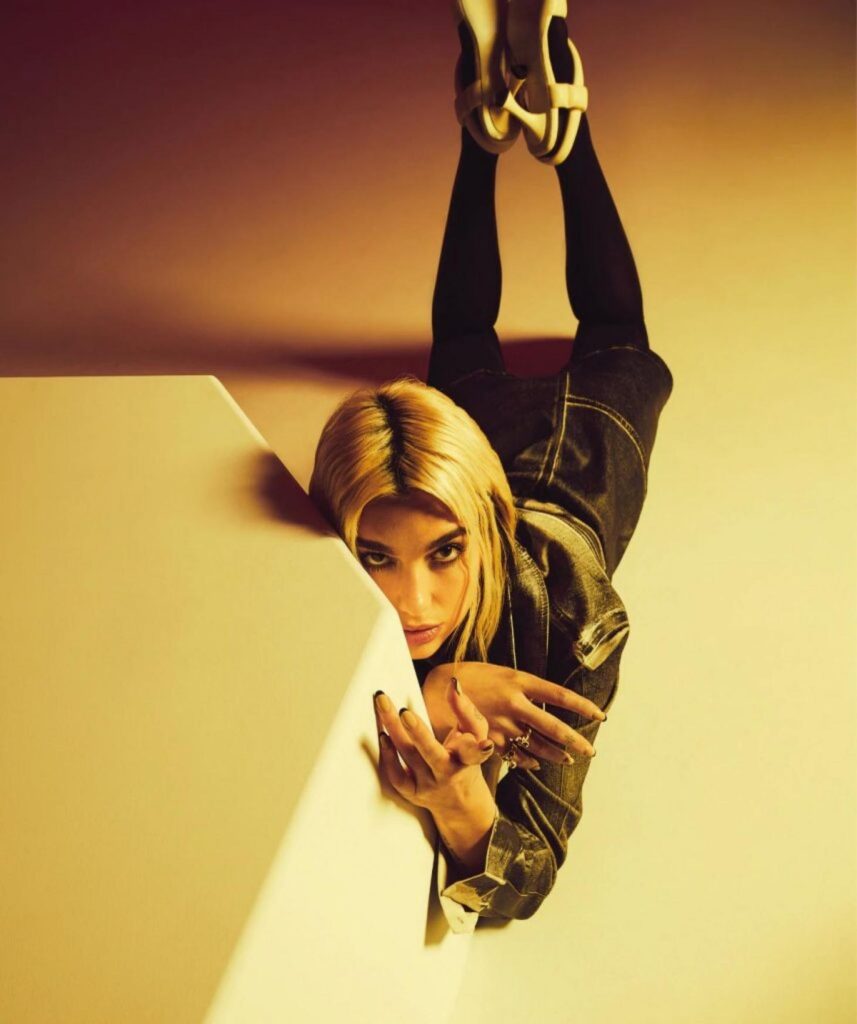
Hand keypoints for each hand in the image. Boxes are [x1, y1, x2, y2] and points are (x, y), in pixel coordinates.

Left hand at [372, 688, 495, 818]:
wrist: (459, 801)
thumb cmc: (464, 758)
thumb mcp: (474, 735)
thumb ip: (465, 710)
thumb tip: (453, 683)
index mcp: (469, 758)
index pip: (473, 750)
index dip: (471, 742)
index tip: (467, 732)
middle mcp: (449, 773)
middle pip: (432, 754)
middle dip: (418, 733)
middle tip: (404, 712)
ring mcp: (429, 785)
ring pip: (410, 758)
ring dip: (395, 733)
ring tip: (383, 708)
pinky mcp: (413, 793)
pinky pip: (398, 778)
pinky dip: (389, 758)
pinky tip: (383, 737)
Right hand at [422, 662, 605, 769]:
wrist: (437, 691)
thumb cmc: (471, 678)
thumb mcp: (501, 674)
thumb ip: (524, 689)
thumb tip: (546, 703)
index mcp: (520, 682)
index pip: (560, 696)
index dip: (583, 706)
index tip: (600, 715)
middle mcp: (515, 704)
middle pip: (554, 726)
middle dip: (576, 741)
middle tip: (591, 751)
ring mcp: (503, 724)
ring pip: (538, 745)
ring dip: (556, 754)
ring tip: (569, 759)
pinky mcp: (490, 740)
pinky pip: (516, 755)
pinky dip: (529, 760)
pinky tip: (537, 763)